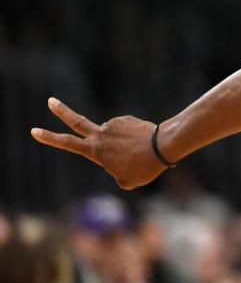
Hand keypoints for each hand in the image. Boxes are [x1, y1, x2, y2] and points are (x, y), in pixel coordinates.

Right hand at [31, 98, 165, 189]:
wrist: (163, 147)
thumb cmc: (144, 167)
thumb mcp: (127, 181)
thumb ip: (117, 174)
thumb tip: (119, 162)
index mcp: (95, 150)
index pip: (67, 143)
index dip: (49, 138)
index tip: (34, 130)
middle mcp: (101, 134)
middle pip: (76, 121)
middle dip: (62, 111)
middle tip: (51, 101)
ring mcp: (114, 124)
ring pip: (114, 139)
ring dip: (124, 148)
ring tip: (140, 155)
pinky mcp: (127, 119)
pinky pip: (127, 134)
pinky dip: (134, 141)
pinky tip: (145, 145)